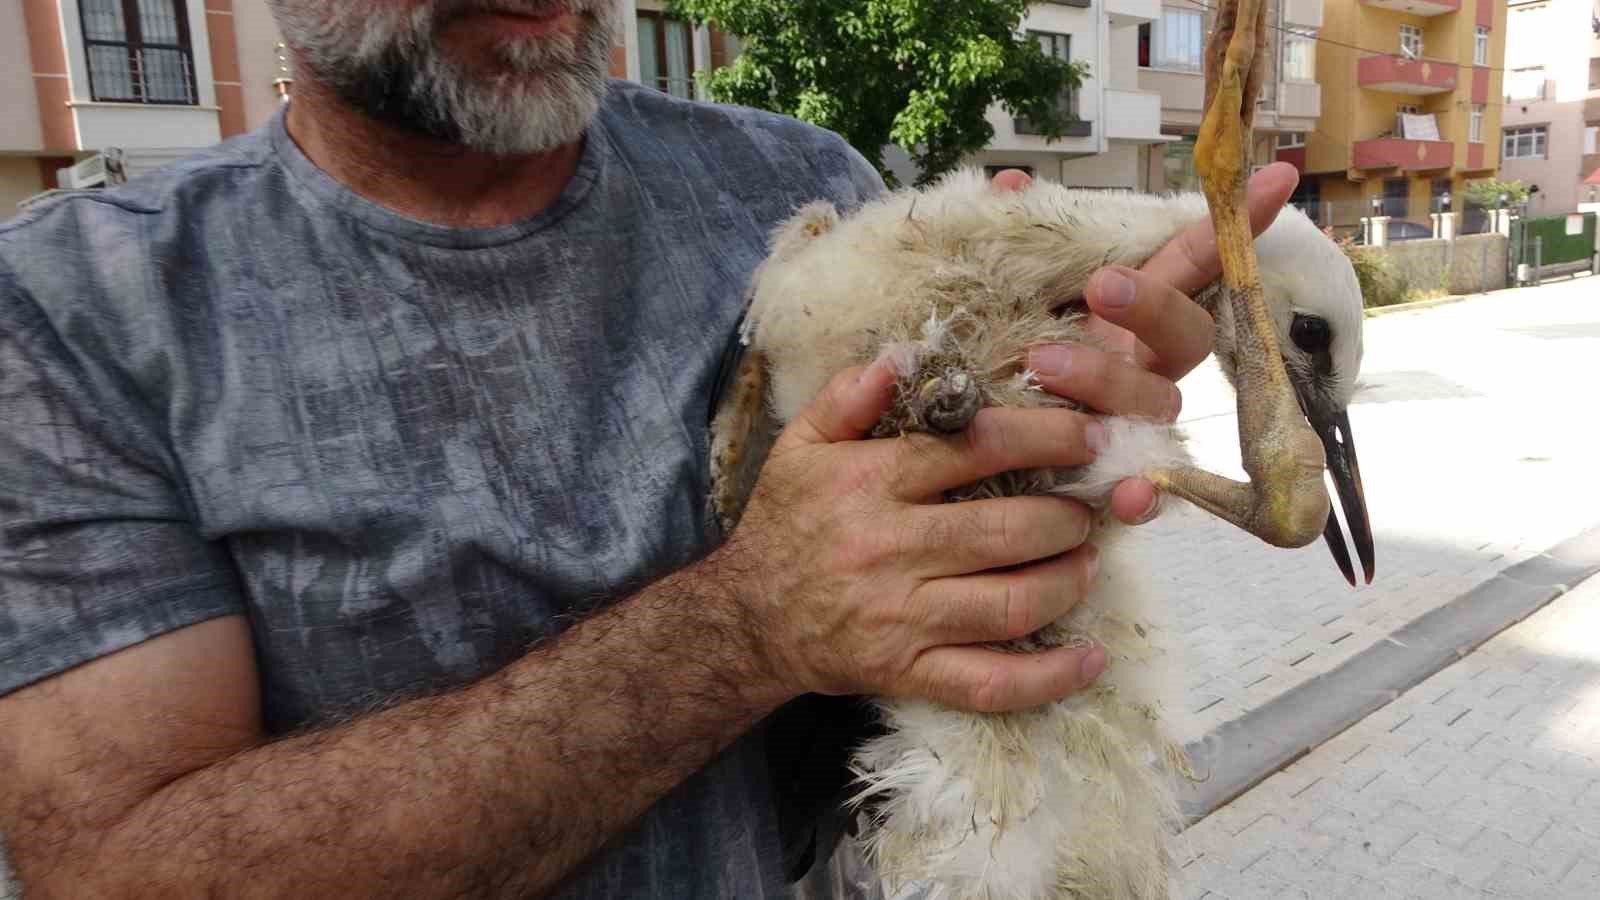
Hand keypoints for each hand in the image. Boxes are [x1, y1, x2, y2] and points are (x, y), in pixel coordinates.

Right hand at [721, 359, 1108, 713]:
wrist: (745, 619)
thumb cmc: (786, 523)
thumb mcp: (801, 445)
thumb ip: (850, 395)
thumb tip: (906, 354)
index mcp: (870, 483)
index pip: (976, 449)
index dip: (1047, 439)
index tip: (1091, 437)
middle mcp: (889, 549)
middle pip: (1006, 530)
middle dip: (1067, 517)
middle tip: (1090, 507)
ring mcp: (902, 617)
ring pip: (1011, 603)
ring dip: (1068, 580)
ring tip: (1087, 561)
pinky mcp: (908, 672)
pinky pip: (990, 682)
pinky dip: (1048, 676)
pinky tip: (1088, 658)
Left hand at [987, 164, 1299, 524]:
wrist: (971, 451)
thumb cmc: (998, 361)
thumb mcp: (1000, 298)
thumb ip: (1014, 243)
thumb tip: (1008, 183)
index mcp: (1127, 317)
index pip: (1188, 264)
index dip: (1233, 226)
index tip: (1276, 178)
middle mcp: (1144, 367)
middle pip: (1187, 333)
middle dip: (1151, 304)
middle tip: (1102, 284)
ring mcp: (1135, 424)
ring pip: (1153, 401)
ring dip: (1105, 379)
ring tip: (1040, 364)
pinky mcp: (1117, 480)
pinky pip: (1150, 493)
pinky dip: (1145, 495)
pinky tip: (1130, 497)